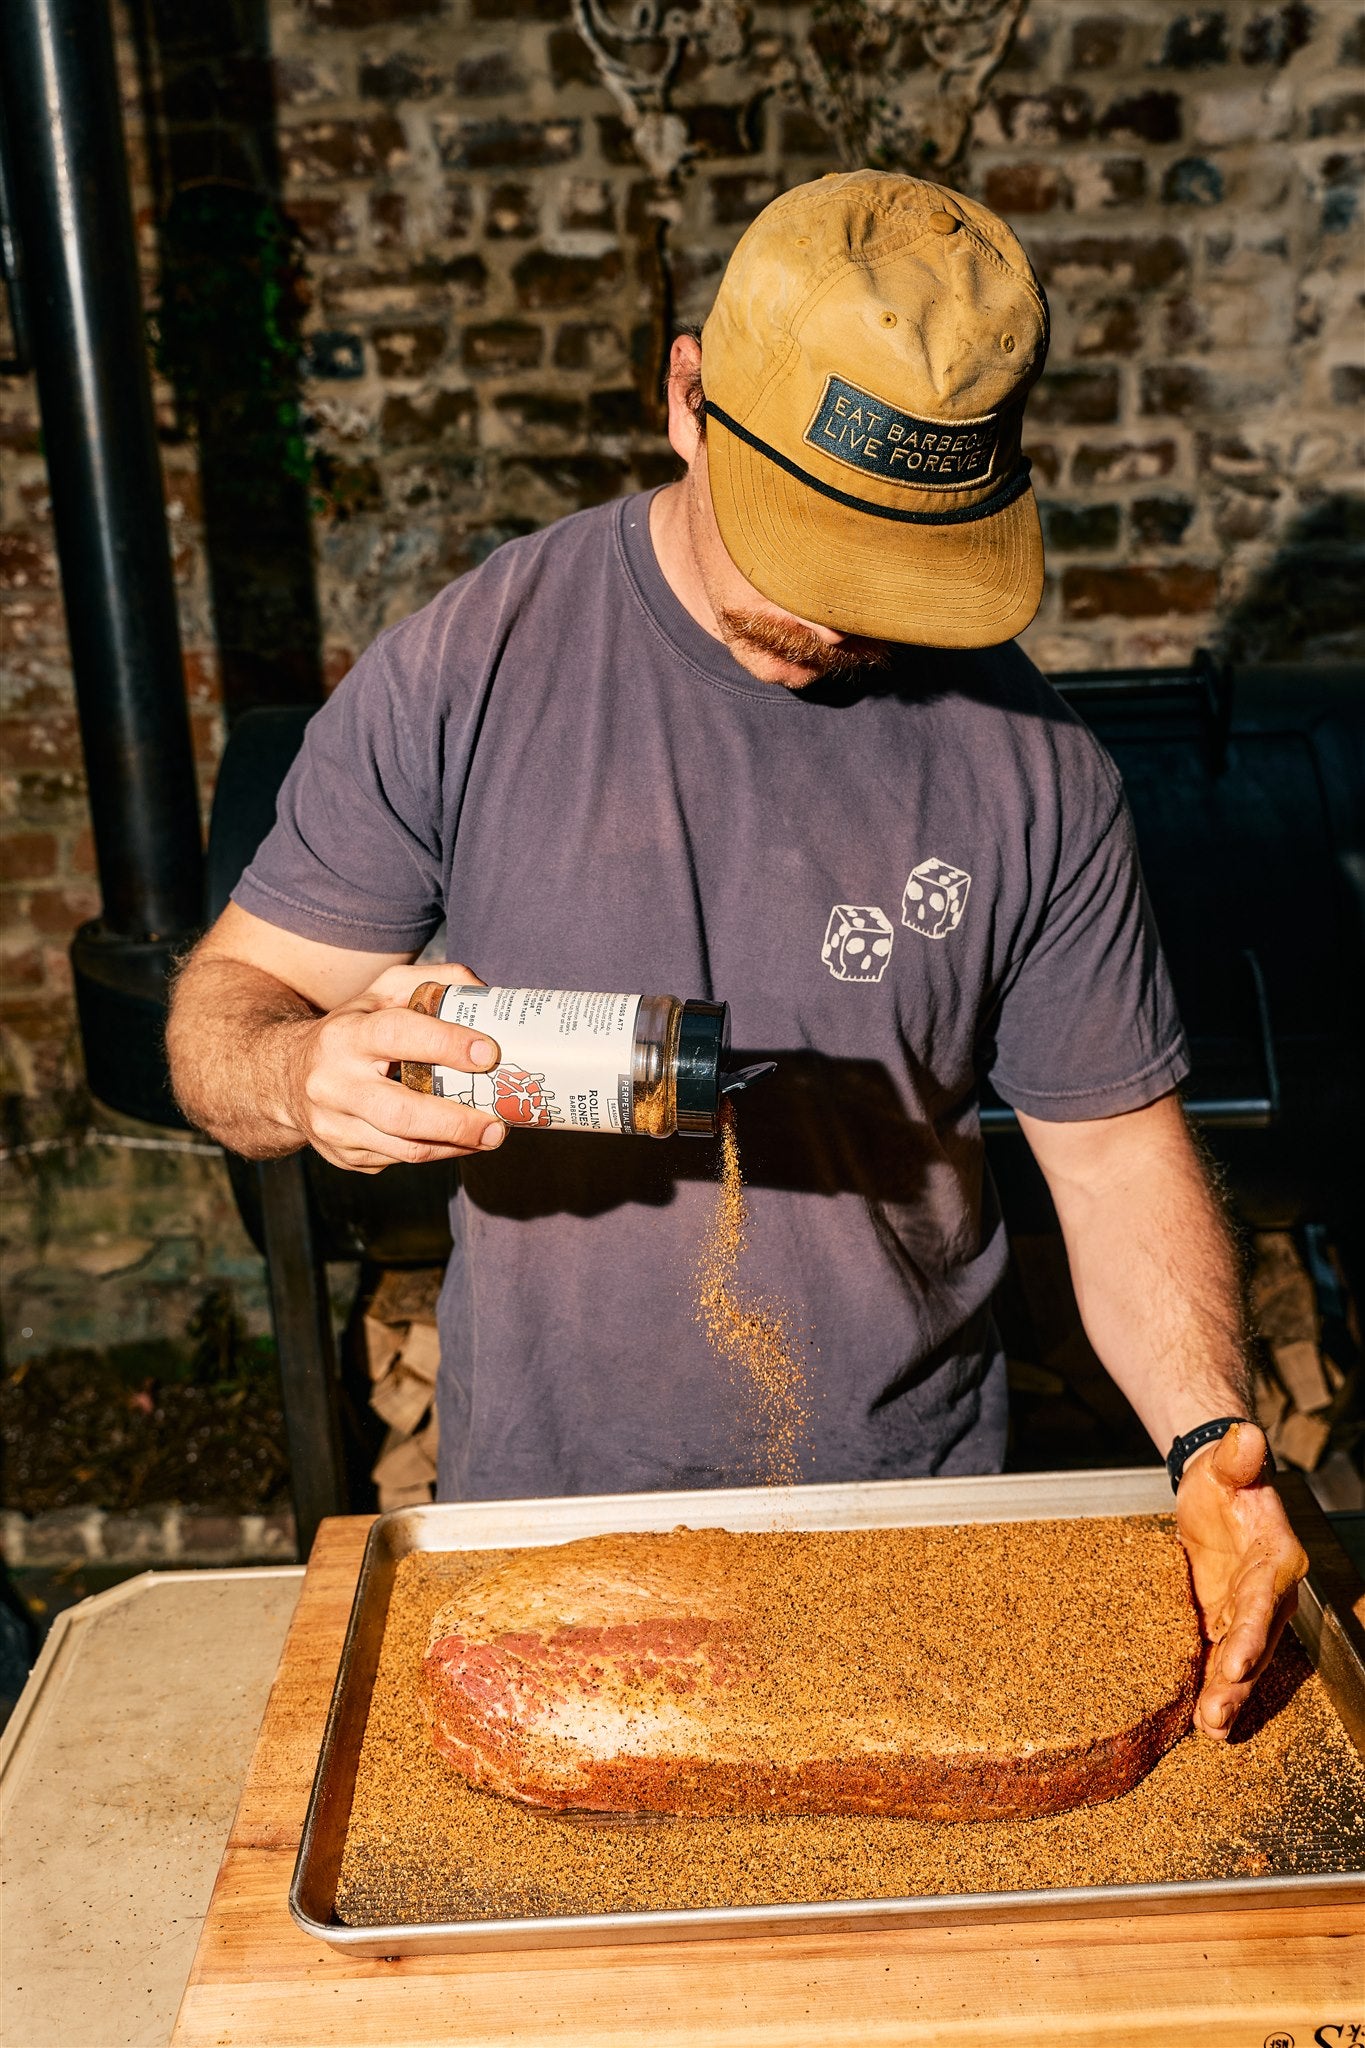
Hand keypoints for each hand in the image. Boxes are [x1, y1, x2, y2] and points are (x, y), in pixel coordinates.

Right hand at [283, 963, 505, 1171]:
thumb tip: (483, 993)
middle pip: (400, 1112)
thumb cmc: (352, 1029)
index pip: (396, 1034)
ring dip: (454, 1145)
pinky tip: (458, 1141)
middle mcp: (333, 1083)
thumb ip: (432, 981)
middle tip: (498, 1123)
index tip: (489, 1053)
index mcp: (345, 1034)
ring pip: (402, 1147)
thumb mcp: (382, 993)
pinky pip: (397, 1160)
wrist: (286, 1075)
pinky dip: (436, 1152)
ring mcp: (333, 1125)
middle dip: (456, 1121)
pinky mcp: (342, 1154)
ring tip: (491, 1136)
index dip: (445, 1043)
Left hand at [1175, 1421, 1307, 1739]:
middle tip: (1216, 1715)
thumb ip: (1237, 1457)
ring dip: (1227, 1695)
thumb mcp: (1229, 1464)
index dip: (1252, 1631)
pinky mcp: (1224, 1619)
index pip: (1265, 1600)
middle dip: (1238, 1680)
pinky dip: (1212, 1686)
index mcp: (1276, 1559)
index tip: (1235, 1659)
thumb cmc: (1227, 1477)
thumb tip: (1245, 1434)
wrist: (1219, 1487)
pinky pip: (1220, 1656)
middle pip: (1255, 1642)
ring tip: (1210, 1729)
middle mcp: (1268, 1592)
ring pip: (1240, 1659)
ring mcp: (1247, 1610)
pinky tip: (1199, 1719)